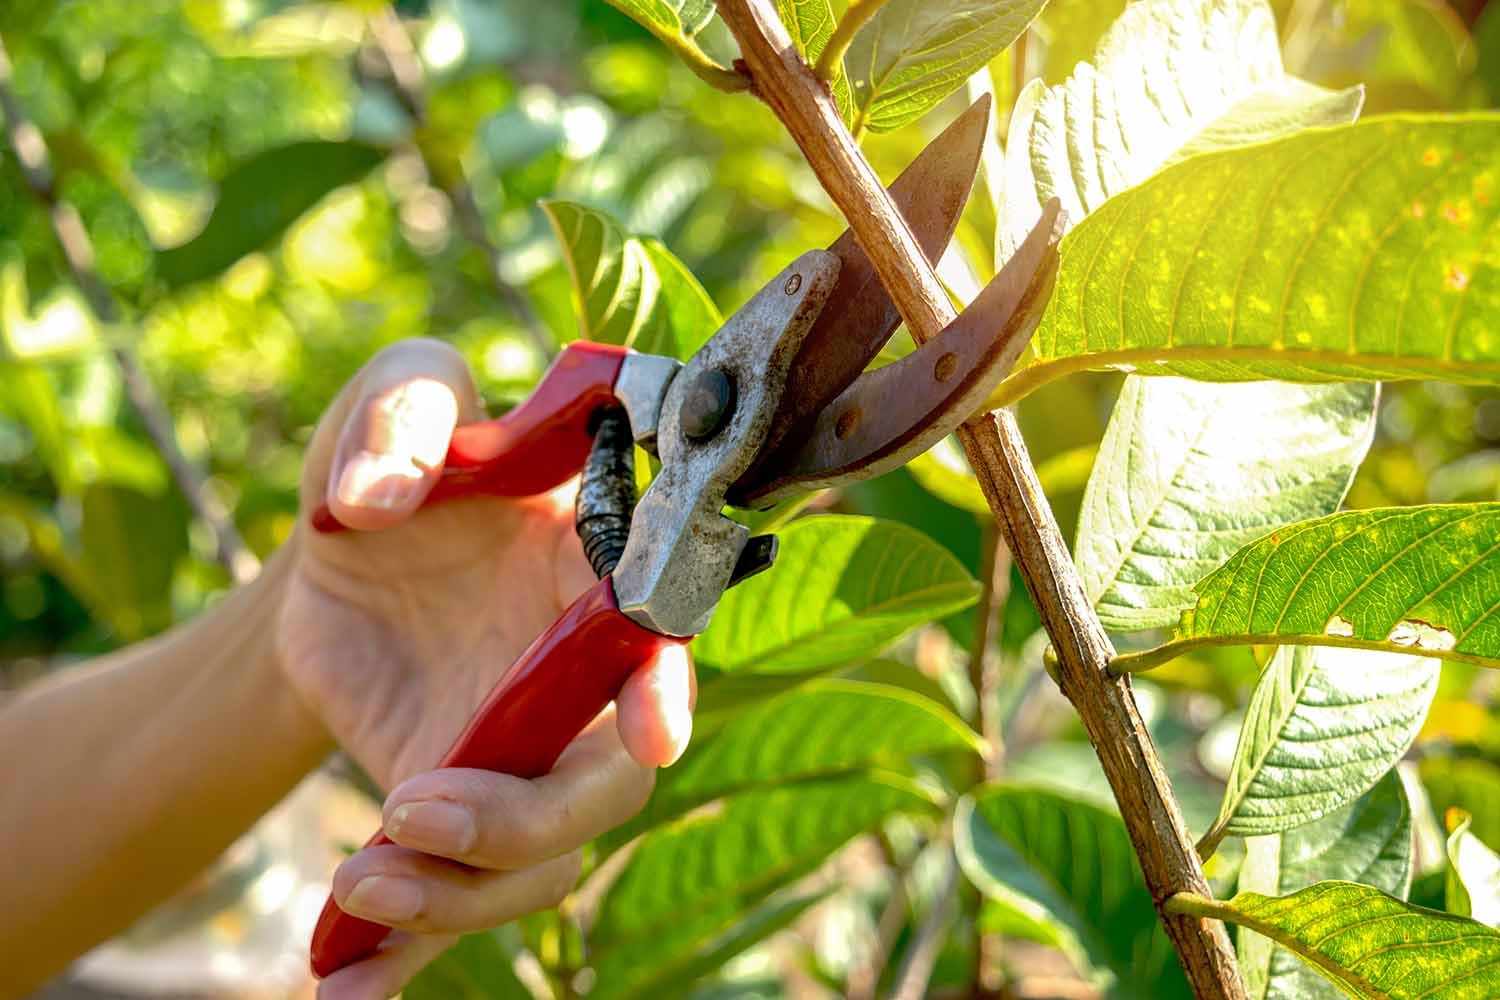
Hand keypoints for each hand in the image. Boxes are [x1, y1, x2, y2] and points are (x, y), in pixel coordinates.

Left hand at [276, 339, 694, 997]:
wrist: (333, 548)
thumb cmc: (396, 457)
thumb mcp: (394, 398)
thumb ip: (397, 417)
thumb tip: (369, 504)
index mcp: (592, 574)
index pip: (657, 641)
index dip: (664, 693)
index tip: (650, 736)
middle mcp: (577, 677)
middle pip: (603, 785)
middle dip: (525, 823)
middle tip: (409, 808)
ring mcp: (520, 752)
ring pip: (538, 864)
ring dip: (457, 896)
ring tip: (355, 882)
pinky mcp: (455, 805)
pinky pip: (453, 899)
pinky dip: (404, 957)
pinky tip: (345, 995)